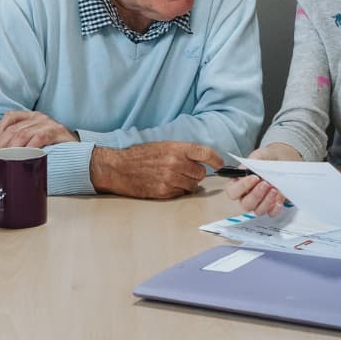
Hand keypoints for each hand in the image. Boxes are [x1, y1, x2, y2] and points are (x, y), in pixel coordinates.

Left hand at [0, 110, 77, 149]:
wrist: (77, 151)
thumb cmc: (53, 146)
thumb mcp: (35, 139)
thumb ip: (20, 141)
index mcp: (31, 117)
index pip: (11, 116)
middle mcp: (39, 117)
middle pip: (14, 128)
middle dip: (2, 144)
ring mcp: (48, 123)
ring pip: (23, 133)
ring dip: (12, 148)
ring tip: (5, 158)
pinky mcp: (57, 131)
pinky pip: (39, 138)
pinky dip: (29, 147)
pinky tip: (24, 156)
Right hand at [89, 141, 222, 199]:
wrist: (120, 168)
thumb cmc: (141, 155)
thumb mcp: (163, 145)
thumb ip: (183, 152)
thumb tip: (201, 161)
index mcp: (177, 148)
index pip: (204, 153)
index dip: (216, 160)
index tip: (220, 164)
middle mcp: (176, 163)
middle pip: (201, 173)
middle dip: (196, 173)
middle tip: (186, 171)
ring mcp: (170, 179)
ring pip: (193, 185)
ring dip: (188, 183)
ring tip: (174, 177)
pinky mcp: (164, 192)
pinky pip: (181, 193)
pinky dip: (178, 190)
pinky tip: (167, 184)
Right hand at [224, 143, 299, 216]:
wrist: (281, 160)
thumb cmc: (266, 159)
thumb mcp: (258, 155)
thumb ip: (253, 162)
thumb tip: (250, 169)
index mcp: (238, 184)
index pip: (233, 191)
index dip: (242, 187)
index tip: (254, 177)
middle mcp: (246, 196)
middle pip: (245, 204)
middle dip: (256, 194)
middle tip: (265, 183)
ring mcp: (258, 203)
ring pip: (258, 210)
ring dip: (266, 201)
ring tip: (274, 189)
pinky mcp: (271, 207)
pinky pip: (271, 213)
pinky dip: (275, 208)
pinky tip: (279, 199)